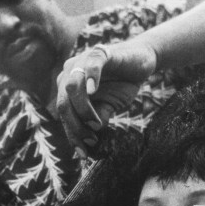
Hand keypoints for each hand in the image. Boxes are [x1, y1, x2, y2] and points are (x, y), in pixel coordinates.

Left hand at [56, 41, 157, 155]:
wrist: (142, 61)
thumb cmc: (121, 84)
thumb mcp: (107, 107)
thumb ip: (96, 119)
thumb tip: (88, 142)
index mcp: (67, 87)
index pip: (64, 113)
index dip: (72, 134)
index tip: (83, 152)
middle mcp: (69, 73)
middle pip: (63, 103)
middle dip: (75, 126)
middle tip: (92, 138)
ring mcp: (83, 61)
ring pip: (72, 87)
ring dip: (83, 109)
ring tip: (96, 123)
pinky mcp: (100, 52)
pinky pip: (91, 64)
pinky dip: (91, 78)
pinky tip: (94, 91)